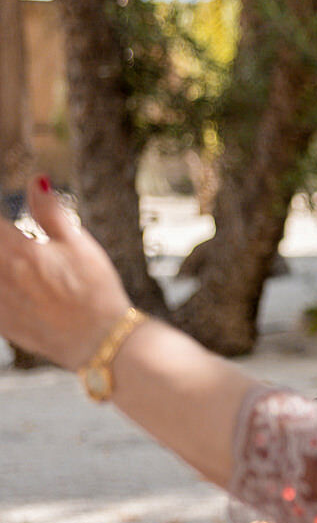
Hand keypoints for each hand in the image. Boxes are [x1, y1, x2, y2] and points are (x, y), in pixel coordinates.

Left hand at [0, 179, 135, 369]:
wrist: (101, 341)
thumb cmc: (95, 291)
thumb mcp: (79, 246)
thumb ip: (51, 212)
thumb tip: (36, 181)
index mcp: (19, 251)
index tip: (3, 215)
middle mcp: (0, 275)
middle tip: (8, 237)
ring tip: (13, 260)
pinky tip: (10, 283)